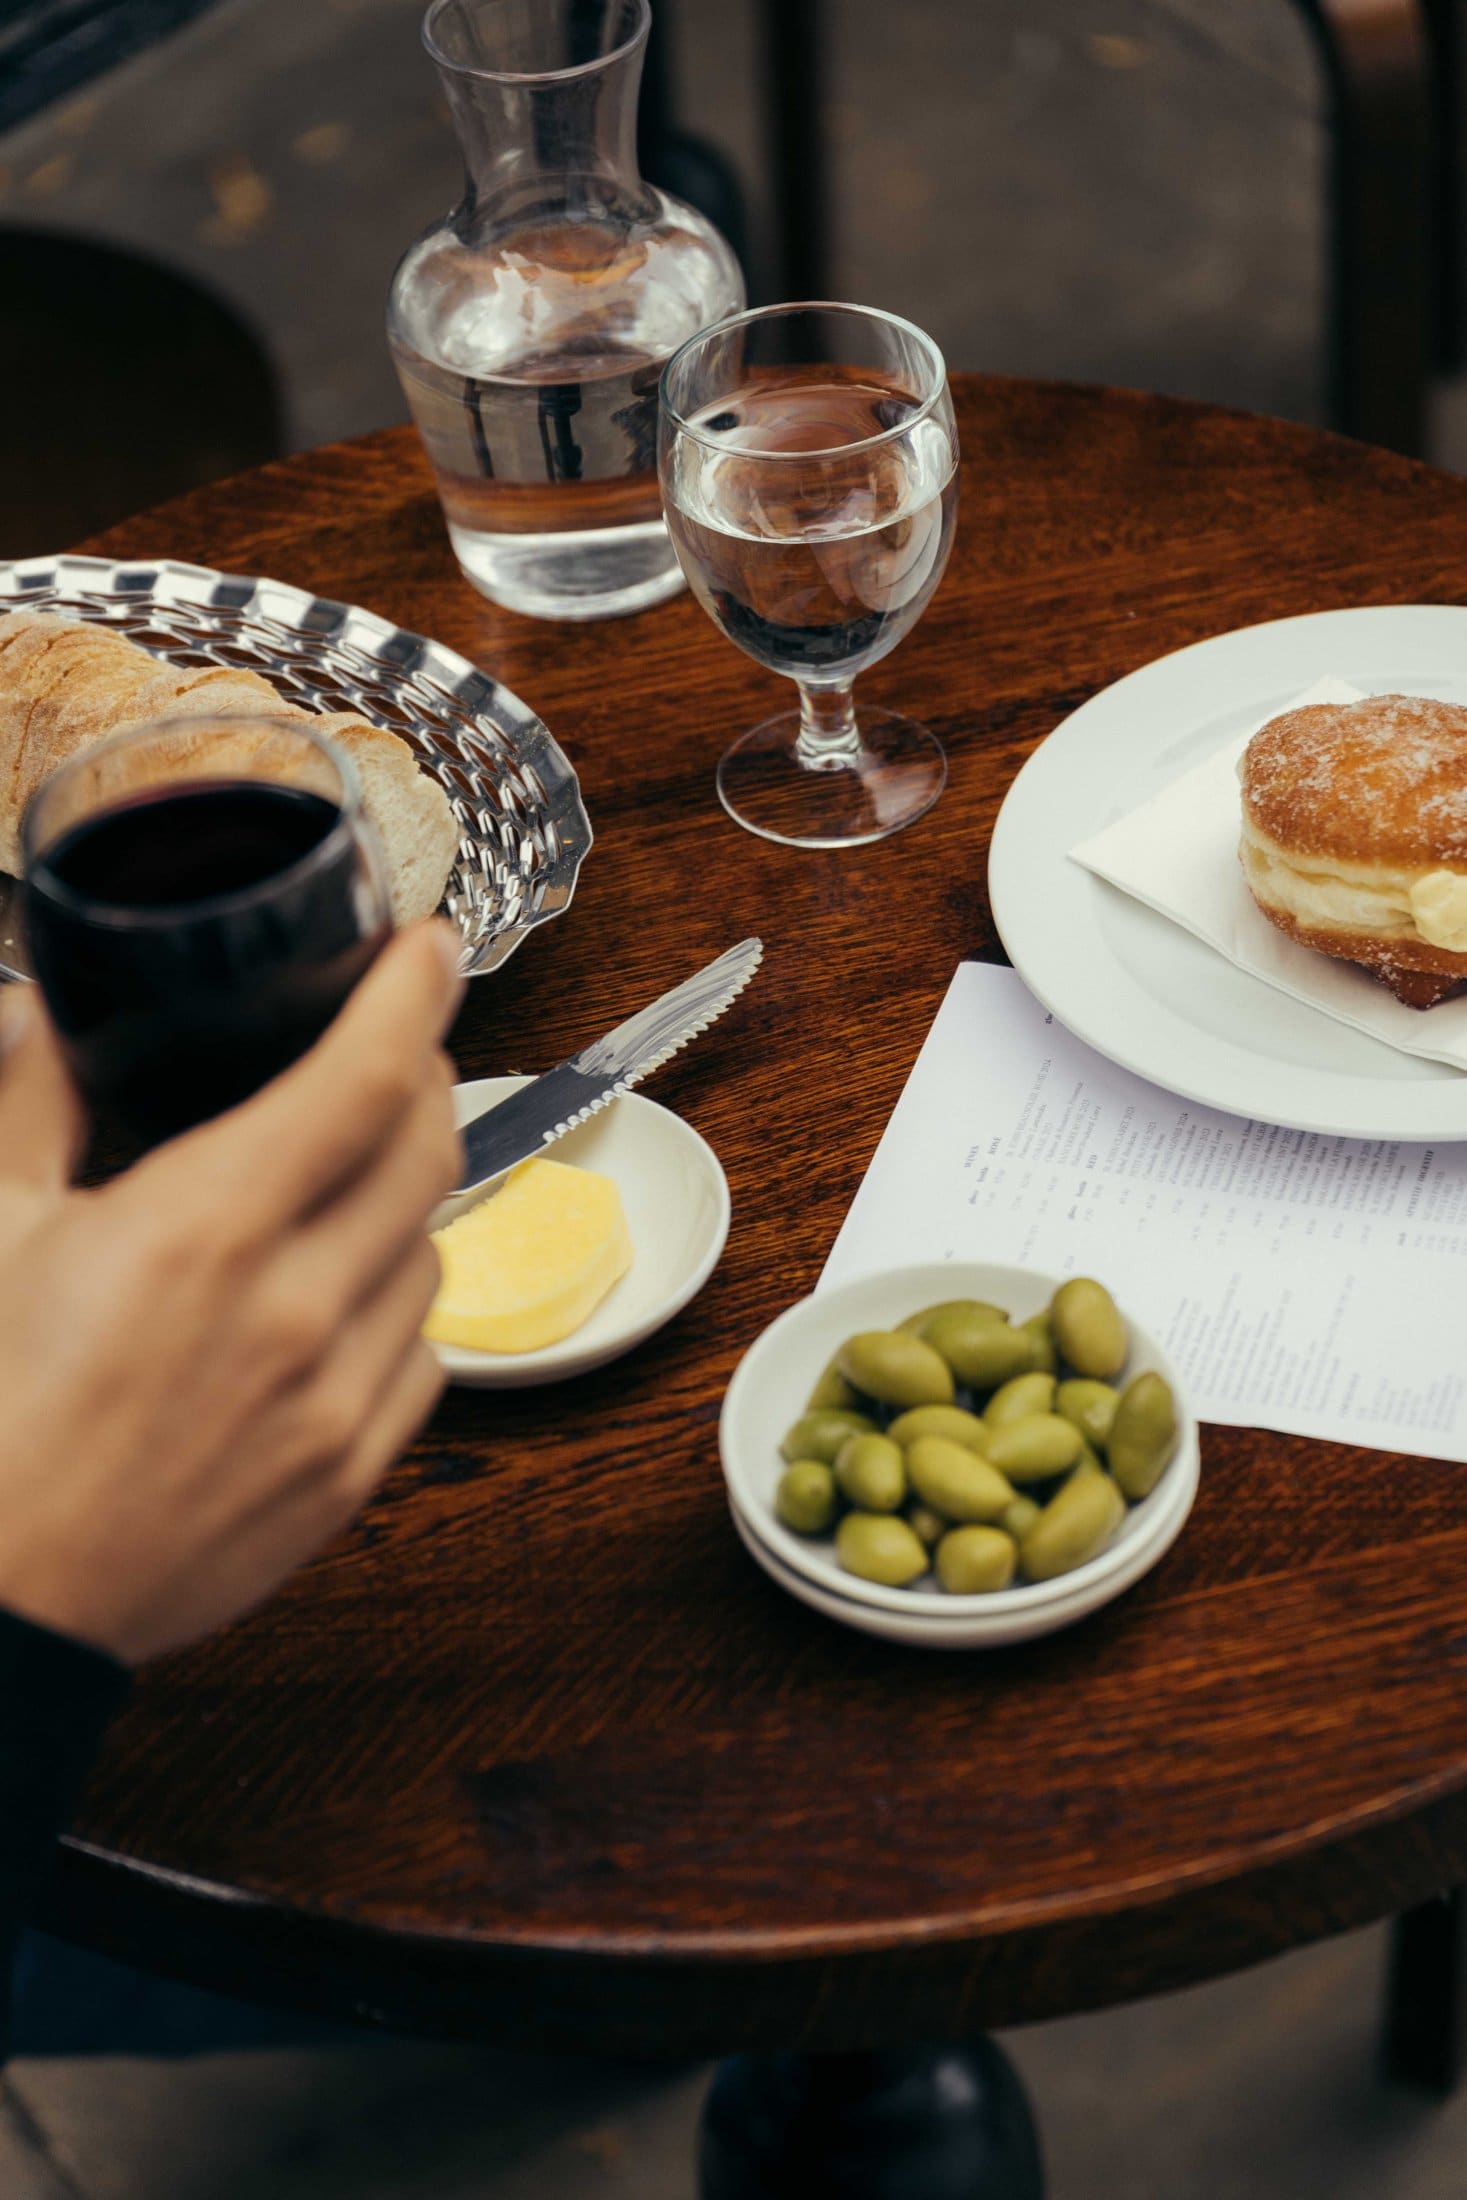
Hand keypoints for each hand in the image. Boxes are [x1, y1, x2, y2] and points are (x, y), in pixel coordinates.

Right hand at [0, 922, 463, 1663]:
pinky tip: (342, 1297)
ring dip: (406, 1197)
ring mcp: (334, 1399)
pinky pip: (425, 1355)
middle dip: (420, 1078)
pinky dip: (399, 1304)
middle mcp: (293, 1308)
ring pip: (433, 1252)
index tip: (430, 948)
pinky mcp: (349, 1475)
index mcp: (202, 1229)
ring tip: (345, 1181)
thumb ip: (20, 1108)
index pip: (362, 1079)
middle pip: (426, 1151)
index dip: (412, 994)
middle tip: (388, 1051)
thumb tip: (25, 1015)